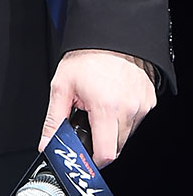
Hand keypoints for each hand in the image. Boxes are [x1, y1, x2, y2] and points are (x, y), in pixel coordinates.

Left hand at [39, 48, 156, 166]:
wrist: (108, 36)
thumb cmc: (85, 58)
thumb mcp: (61, 88)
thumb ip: (54, 121)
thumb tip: (47, 144)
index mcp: (106, 108)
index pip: (106, 154)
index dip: (93, 160)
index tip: (84, 157)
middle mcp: (129, 109)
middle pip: (116, 146)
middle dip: (99, 142)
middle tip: (87, 124)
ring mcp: (141, 105)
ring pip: (126, 134)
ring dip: (112, 129)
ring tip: (98, 108)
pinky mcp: (149, 100)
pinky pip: (136, 120)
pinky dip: (123, 117)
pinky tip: (112, 101)